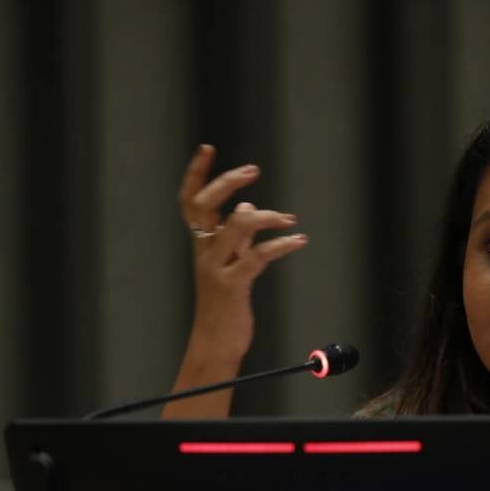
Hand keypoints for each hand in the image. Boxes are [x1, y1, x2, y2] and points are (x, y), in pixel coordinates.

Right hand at [177, 144, 306, 366]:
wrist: (216, 342)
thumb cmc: (225, 304)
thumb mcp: (229, 264)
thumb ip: (236, 238)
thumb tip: (247, 208)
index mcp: (202, 244)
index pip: (191, 201)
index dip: (196, 174)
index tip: (207, 148)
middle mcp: (204, 251)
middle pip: (205, 205)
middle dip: (227, 181)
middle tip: (253, 170)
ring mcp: (217, 267)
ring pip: (235, 226)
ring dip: (266, 216)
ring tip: (289, 220)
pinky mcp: (233, 285)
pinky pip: (258, 256)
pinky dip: (282, 244)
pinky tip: (299, 240)